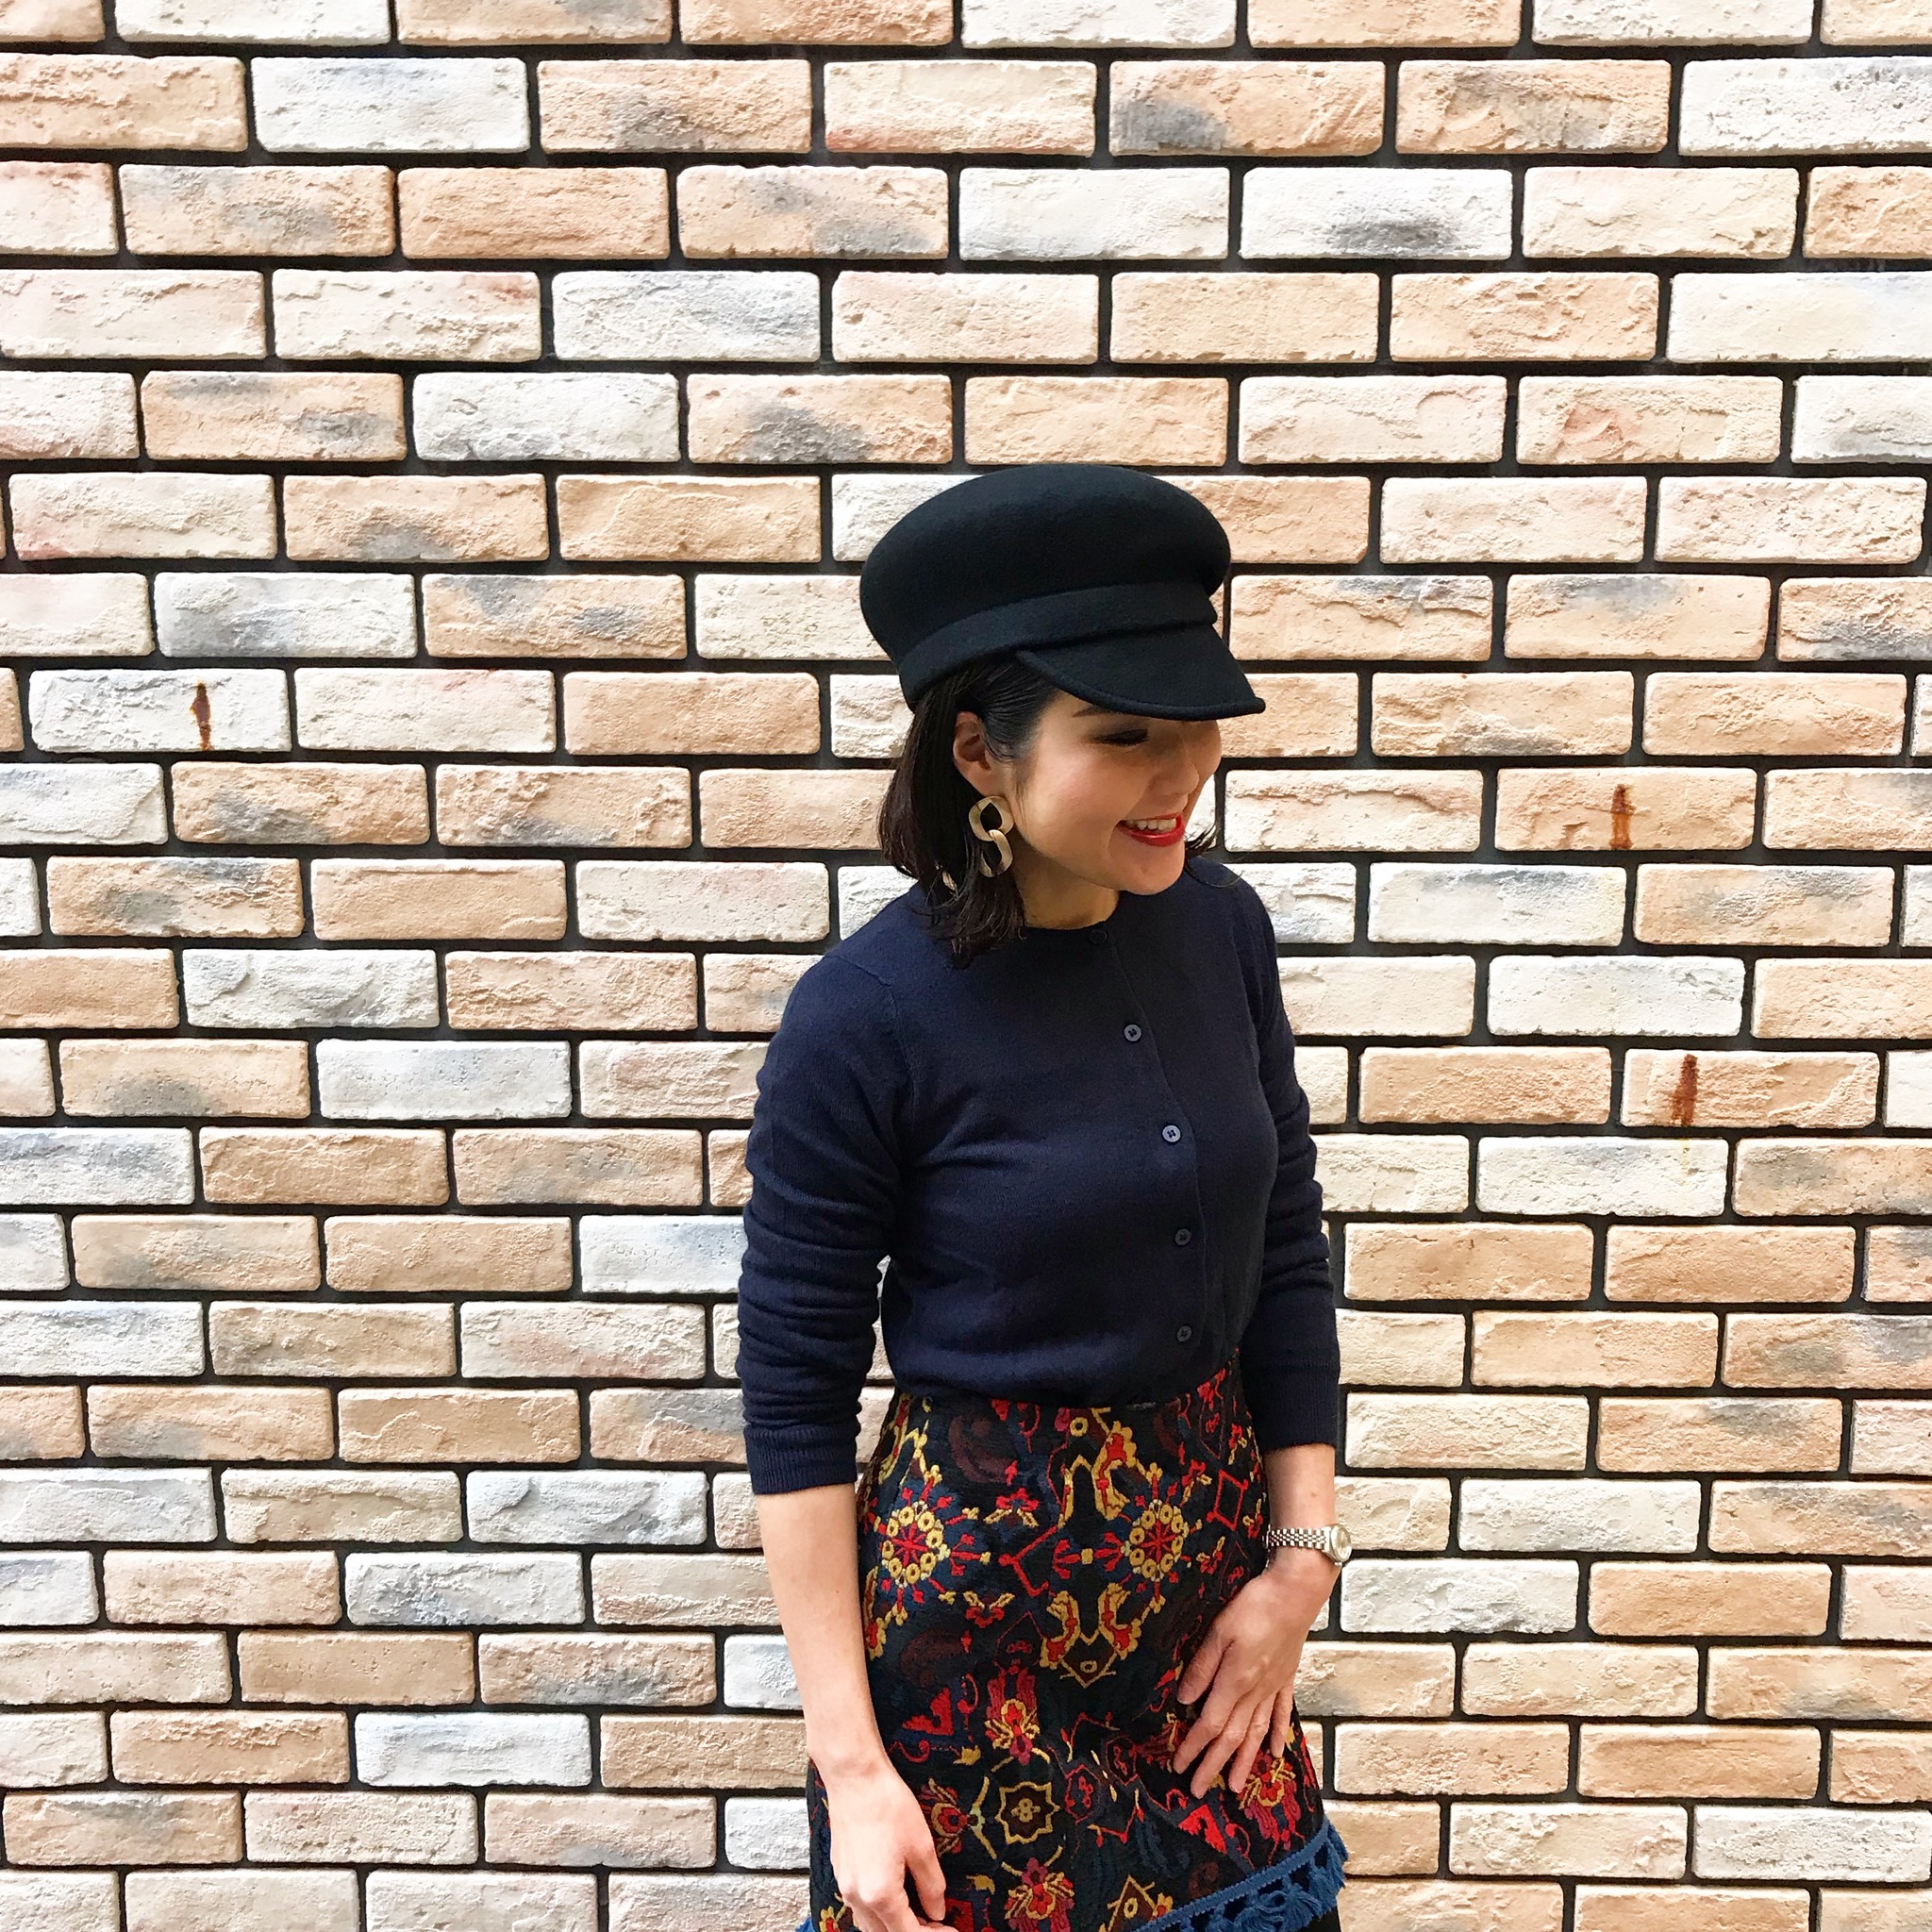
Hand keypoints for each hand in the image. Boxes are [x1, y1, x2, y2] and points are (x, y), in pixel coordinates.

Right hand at [821, 1756, 950, 1931]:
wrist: (855, 1778)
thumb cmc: (889, 1806)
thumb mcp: (921, 1847)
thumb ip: (931, 1886)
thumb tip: (937, 1912)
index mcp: (880, 1894)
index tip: (949, 1929)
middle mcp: (858, 1897)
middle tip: (935, 1923)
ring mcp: (845, 1886)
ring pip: (869, 1925)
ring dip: (893, 1926)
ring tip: (917, 1912)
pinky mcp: (840, 1872)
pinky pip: (859, 1907)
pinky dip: (877, 1913)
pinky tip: (894, 1895)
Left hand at [1168, 1551, 1333, 1801]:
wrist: (1295, 1594)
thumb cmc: (1253, 1607)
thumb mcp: (1218, 1632)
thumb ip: (1201, 1668)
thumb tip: (1183, 1701)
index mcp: (1235, 1682)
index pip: (1209, 1725)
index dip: (1193, 1748)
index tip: (1178, 1768)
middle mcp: (1255, 1693)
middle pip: (1232, 1738)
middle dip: (1213, 1765)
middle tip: (1198, 1791)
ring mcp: (1273, 1688)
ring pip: (1256, 1734)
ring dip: (1244, 1762)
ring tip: (1234, 1787)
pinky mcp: (1286, 1678)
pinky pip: (1282, 1714)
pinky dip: (1277, 1735)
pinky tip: (1274, 1753)